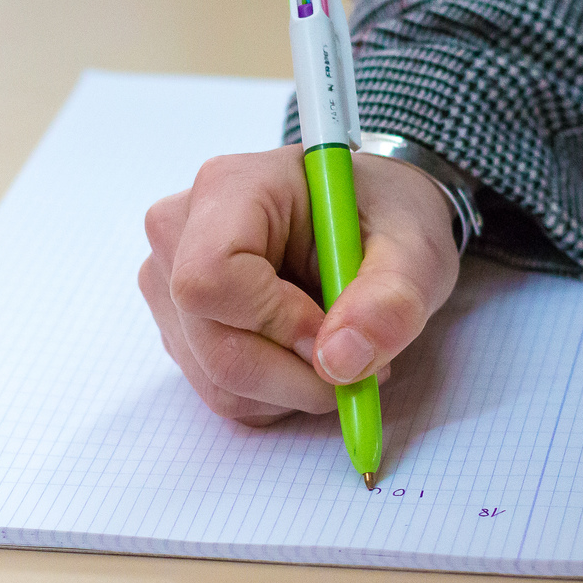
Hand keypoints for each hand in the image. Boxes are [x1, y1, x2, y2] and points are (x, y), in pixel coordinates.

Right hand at [139, 145, 457, 425]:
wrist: (364, 215)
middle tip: (356, 363)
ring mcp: (167, 281)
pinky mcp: (177, 324)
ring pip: (215, 378)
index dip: (274, 323)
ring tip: (335, 348)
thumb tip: (341, 362)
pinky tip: (302, 354)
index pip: (210, 278)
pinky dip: (273, 394)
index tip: (335, 334)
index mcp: (229, 188)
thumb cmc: (382, 218)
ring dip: (289, 388)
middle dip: (293, 373)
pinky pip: (217, 390)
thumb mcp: (415, 249)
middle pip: (210, 341)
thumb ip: (391, 302)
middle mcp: (178, 232)